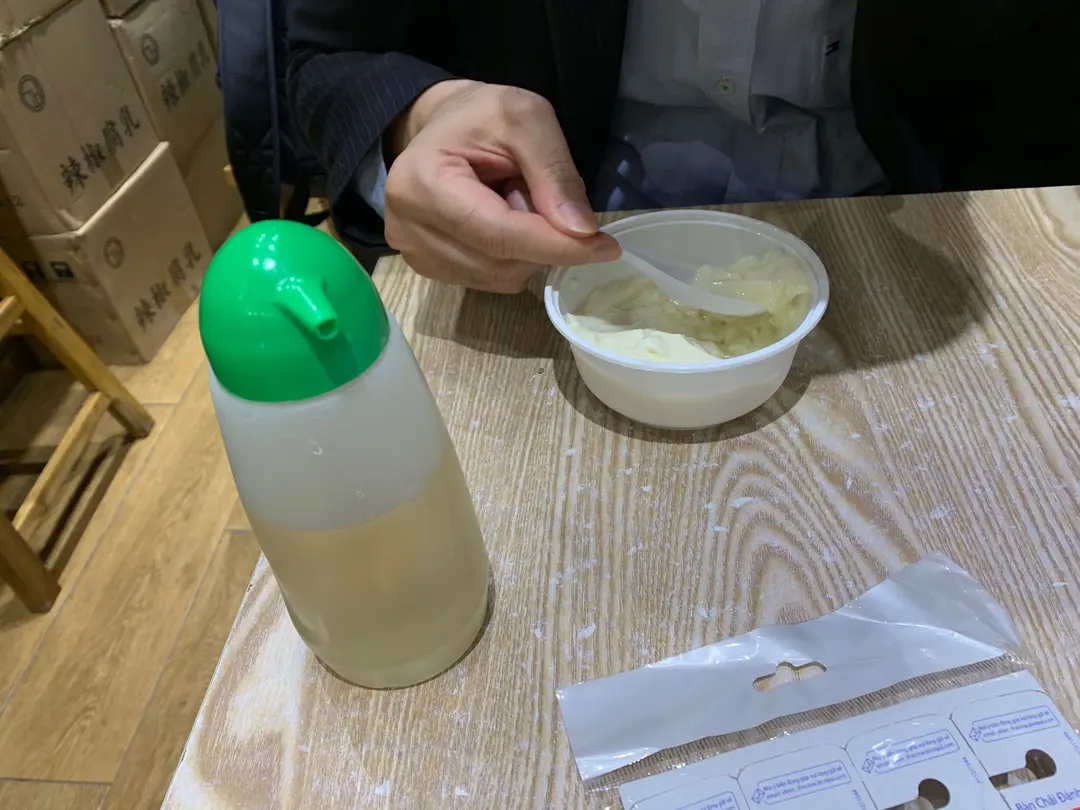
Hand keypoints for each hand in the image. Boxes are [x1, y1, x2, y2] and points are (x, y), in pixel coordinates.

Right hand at [384, 80, 620, 292]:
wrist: (439, 126)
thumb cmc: (479, 115)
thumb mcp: (525, 118)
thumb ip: (554, 171)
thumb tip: (581, 231)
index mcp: (422, 185)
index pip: (499, 235)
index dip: (557, 246)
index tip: (607, 247)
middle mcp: (406, 230)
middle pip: (501, 262)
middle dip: (544, 242)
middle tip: (550, 200)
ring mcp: (413, 254)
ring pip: (499, 278)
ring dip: (528, 250)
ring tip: (517, 202)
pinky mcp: (427, 269)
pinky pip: (488, 280)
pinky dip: (512, 258)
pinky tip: (504, 222)